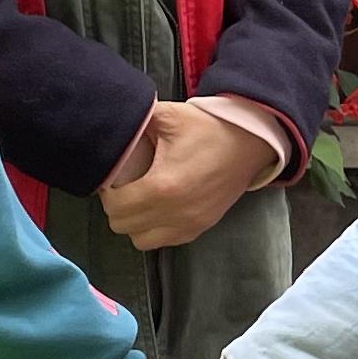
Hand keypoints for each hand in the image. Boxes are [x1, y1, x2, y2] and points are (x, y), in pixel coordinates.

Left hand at [98, 103, 281, 252]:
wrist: (250, 143)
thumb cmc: (211, 129)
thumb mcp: (170, 115)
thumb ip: (137, 119)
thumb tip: (115, 124)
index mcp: (163, 186)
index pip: (115, 206)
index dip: (107, 192)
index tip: (112, 180)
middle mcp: (176, 212)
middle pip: (124, 226)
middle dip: (117, 208)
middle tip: (123, 189)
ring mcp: (190, 224)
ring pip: (142, 241)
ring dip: (135, 224)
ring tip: (139, 202)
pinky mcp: (201, 228)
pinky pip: (166, 242)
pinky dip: (156, 230)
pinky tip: (159, 209)